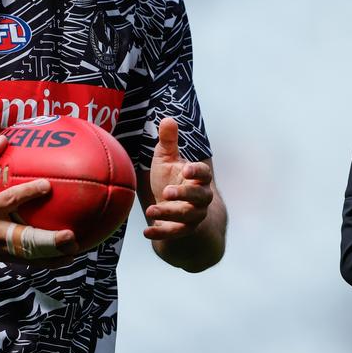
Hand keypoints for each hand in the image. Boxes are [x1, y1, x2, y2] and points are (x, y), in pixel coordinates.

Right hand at [0, 136, 77, 261]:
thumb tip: (4, 139)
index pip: (9, 200)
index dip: (28, 193)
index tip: (47, 185)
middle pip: (23, 239)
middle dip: (47, 240)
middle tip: (70, 236)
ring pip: (27, 255)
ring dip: (51, 256)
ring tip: (74, 252)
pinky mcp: (0, 256)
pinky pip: (25, 261)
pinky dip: (44, 262)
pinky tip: (65, 259)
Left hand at [144, 117, 213, 240]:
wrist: (171, 207)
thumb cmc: (170, 178)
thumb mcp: (166, 159)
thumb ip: (168, 142)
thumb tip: (167, 118)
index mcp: (198, 178)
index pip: (204, 174)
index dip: (197, 172)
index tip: (186, 169)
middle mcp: (200, 197)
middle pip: (200, 197)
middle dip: (184, 194)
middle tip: (167, 192)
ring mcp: (193, 215)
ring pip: (188, 216)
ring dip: (170, 214)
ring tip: (150, 210)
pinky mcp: (183, 230)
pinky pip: (175, 233)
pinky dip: (162, 233)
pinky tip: (147, 232)